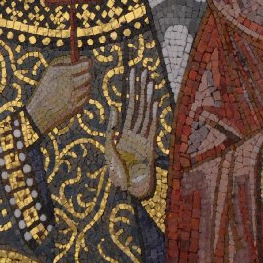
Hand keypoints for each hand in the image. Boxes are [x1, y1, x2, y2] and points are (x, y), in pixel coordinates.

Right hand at [27, 57, 92, 134]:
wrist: (39, 113)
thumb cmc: (45, 88)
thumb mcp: (50, 71)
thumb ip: (66, 61)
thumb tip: (82, 58)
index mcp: (63, 73)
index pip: (85, 65)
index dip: (88, 63)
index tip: (87, 63)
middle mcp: (69, 84)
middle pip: (88, 75)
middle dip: (86, 74)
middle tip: (83, 74)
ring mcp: (73, 97)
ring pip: (88, 87)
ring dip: (83, 86)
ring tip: (73, 88)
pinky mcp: (76, 107)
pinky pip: (86, 97)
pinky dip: (82, 96)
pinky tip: (73, 97)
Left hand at [104, 68, 159, 198]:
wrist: (129, 193)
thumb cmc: (118, 174)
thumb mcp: (108, 149)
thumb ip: (111, 130)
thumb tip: (114, 109)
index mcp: (124, 134)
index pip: (127, 107)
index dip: (129, 92)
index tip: (130, 75)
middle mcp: (135, 133)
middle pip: (137, 106)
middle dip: (139, 88)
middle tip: (141, 70)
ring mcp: (143, 139)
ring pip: (145, 113)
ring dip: (147, 96)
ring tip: (149, 80)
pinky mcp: (149, 147)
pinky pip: (151, 128)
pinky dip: (152, 114)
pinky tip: (153, 102)